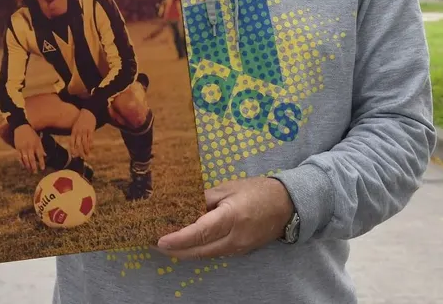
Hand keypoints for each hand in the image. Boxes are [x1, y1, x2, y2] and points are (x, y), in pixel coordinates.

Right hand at [13, 124, 45, 172]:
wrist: (21, 127)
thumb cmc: (31, 134)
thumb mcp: (38, 140)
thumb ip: (41, 148)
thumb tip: (46, 156)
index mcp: (36, 144)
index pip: (40, 155)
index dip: (41, 163)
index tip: (42, 169)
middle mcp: (30, 147)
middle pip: (32, 159)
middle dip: (34, 167)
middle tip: (35, 172)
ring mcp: (23, 148)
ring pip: (25, 159)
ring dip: (28, 166)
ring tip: (30, 171)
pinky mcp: (17, 148)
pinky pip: (19, 157)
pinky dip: (22, 163)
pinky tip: (24, 166)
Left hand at [70, 109, 96, 158]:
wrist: (88, 111)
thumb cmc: (81, 120)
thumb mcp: (75, 126)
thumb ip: (75, 134)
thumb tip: (74, 143)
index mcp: (74, 131)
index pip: (72, 142)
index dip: (72, 149)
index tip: (73, 155)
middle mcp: (79, 132)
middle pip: (78, 144)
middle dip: (79, 152)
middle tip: (80, 158)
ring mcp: (85, 131)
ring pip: (85, 143)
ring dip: (86, 150)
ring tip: (87, 156)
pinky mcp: (91, 130)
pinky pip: (90, 139)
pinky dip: (91, 145)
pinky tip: (91, 149)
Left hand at [157, 177, 294, 259]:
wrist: (287, 205)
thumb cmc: (257, 190)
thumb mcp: (228, 188)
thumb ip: (205, 198)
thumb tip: (183, 205)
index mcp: (231, 217)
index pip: (200, 232)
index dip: (179, 239)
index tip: (160, 241)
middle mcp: (235, 238)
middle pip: (200, 250)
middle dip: (176, 250)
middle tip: (154, 245)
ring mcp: (239, 248)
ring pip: (206, 254)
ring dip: (186, 252)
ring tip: (166, 245)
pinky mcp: (241, 251)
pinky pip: (215, 253)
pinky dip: (199, 250)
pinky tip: (187, 245)